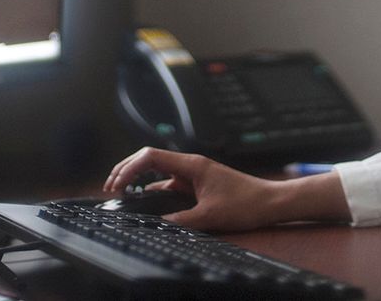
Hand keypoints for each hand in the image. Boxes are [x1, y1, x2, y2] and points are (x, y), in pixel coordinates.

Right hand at [103, 146, 349, 231]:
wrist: (270, 202)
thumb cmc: (246, 204)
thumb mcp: (209, 216)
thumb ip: (180, 220)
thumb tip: (156, 224)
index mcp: (192, 165)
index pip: (151, 157)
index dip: (129, 169)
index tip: (117, 186)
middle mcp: (191, 166)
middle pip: (150, 160)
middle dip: (127, 170)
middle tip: (110, 187)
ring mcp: (194, 175)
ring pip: (158, 172)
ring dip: (139, 180)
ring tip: (121, 193)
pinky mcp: (198, 185)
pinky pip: (170, 184)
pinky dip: (153, 190)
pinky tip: (145, 201)